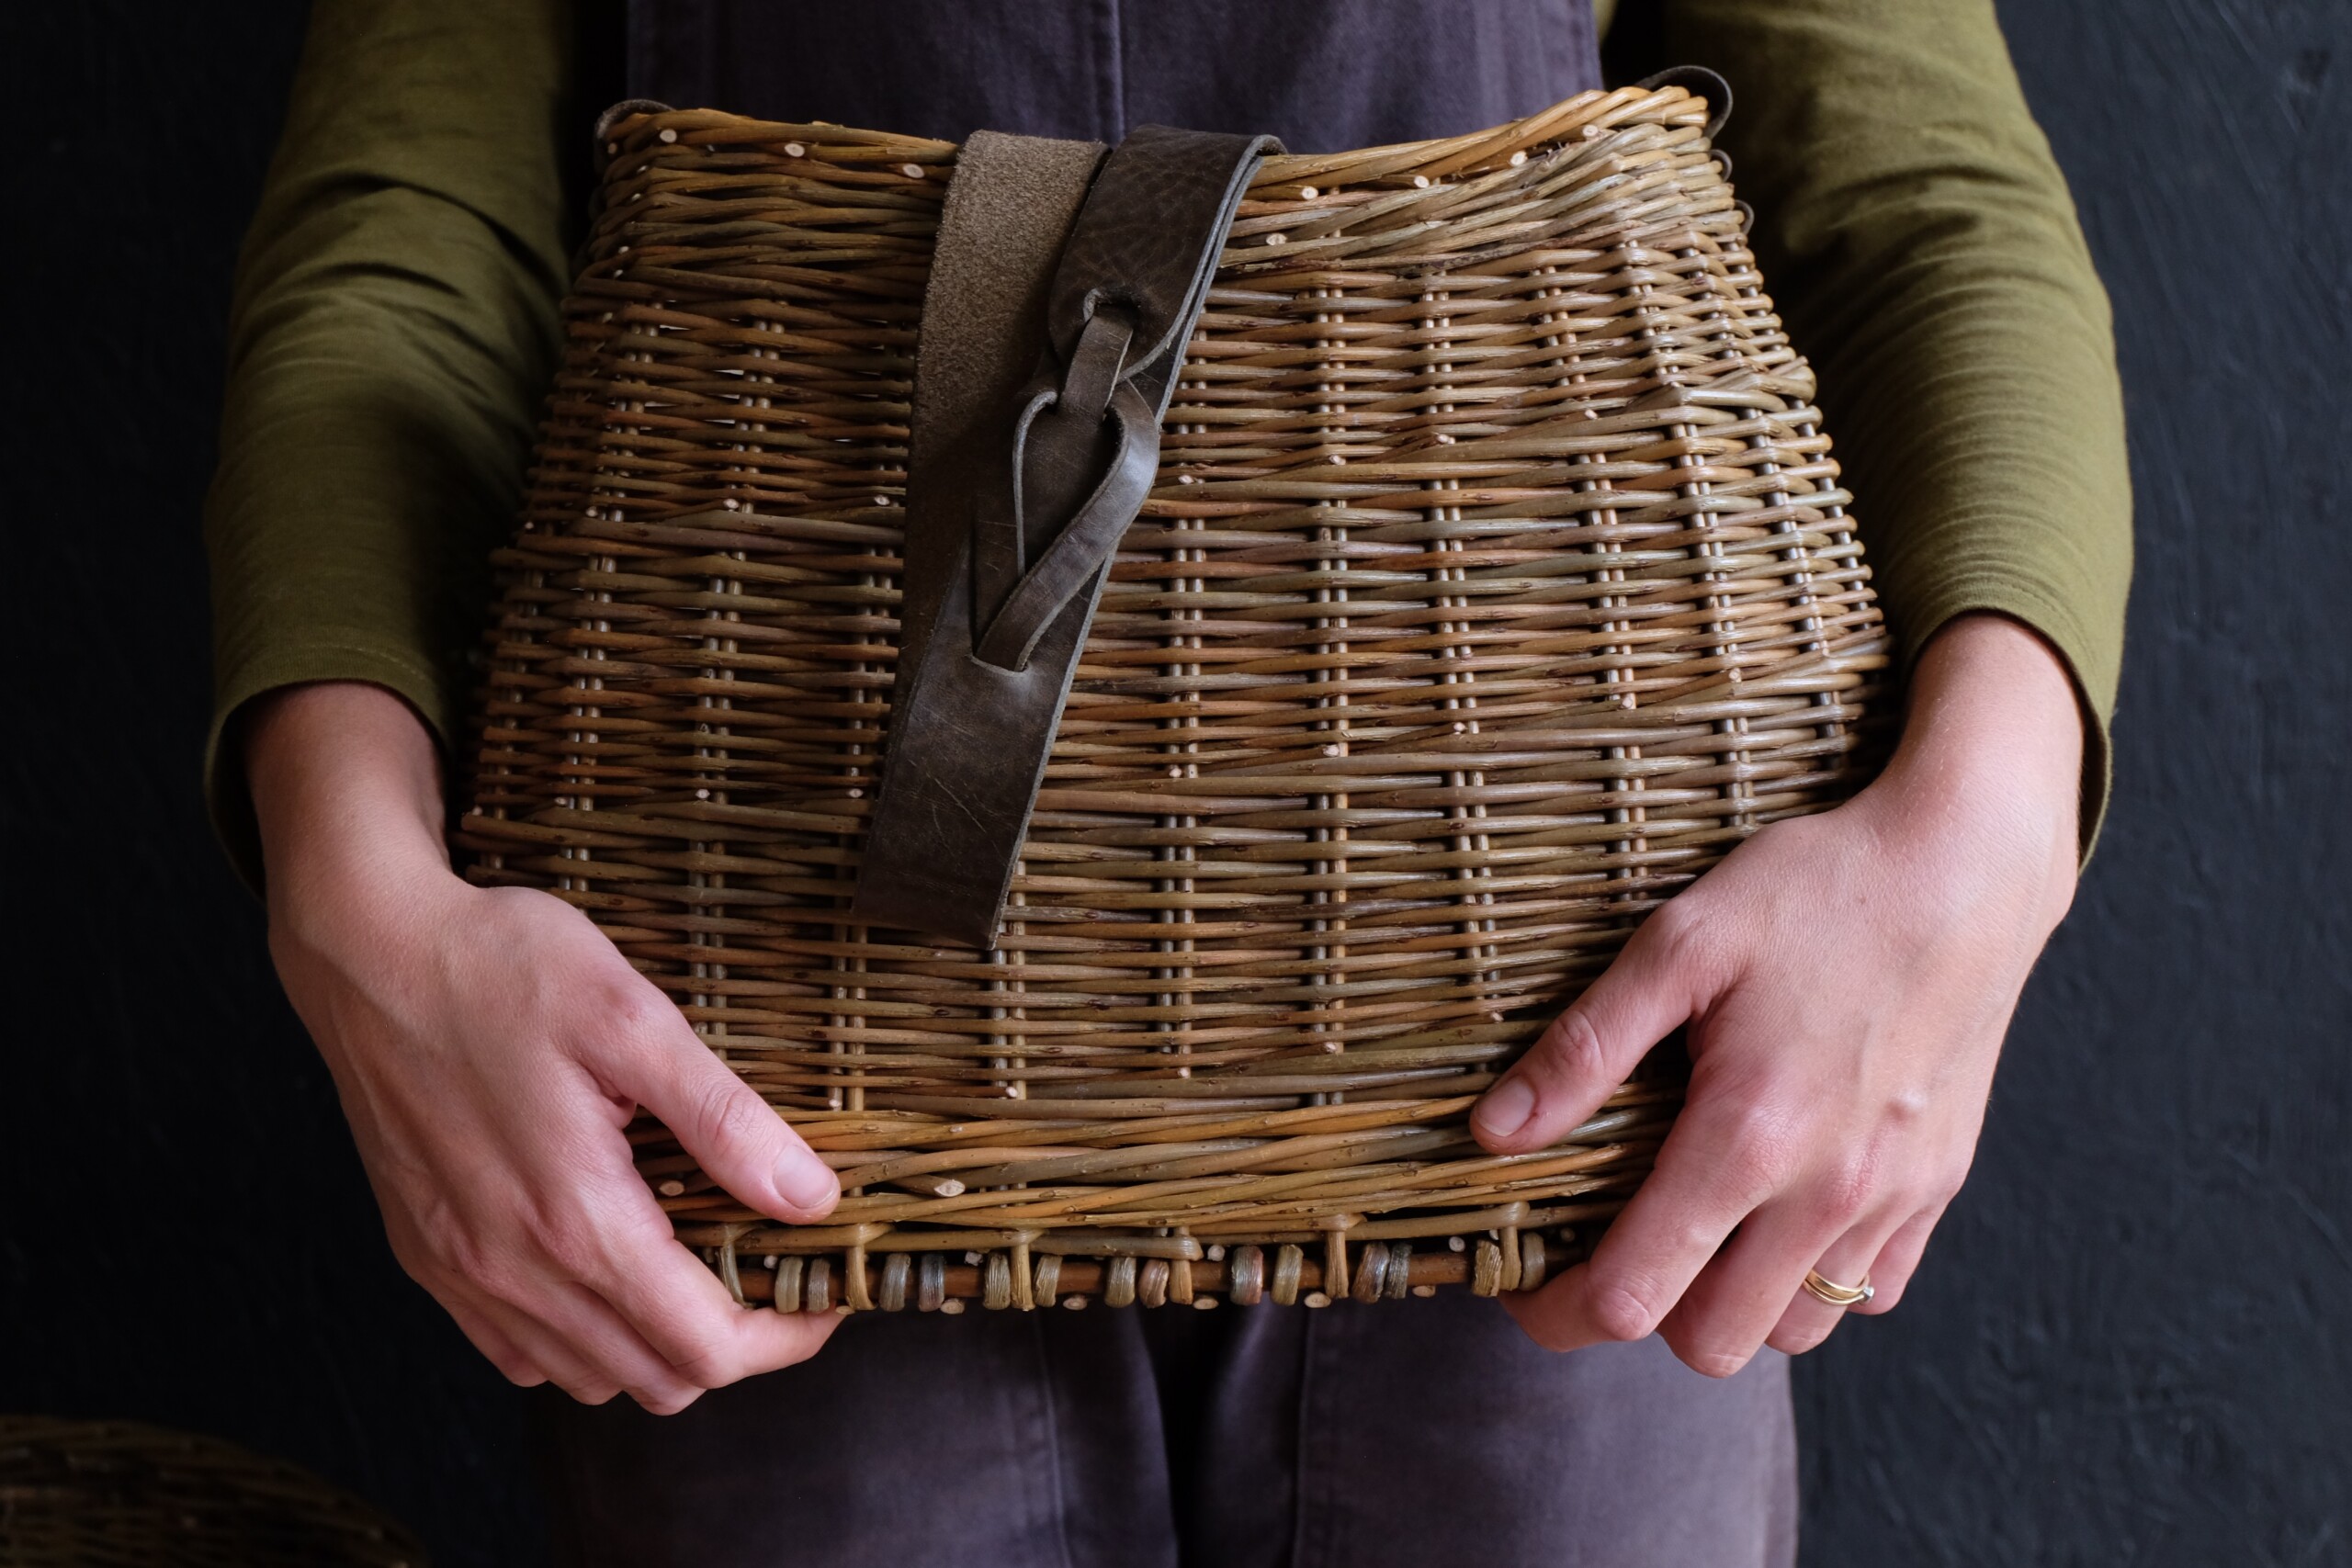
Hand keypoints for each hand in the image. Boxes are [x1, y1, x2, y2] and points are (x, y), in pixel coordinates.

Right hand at [247, 682, 840, 1411]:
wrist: (366, 951)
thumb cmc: (500, 967)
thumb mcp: (635, 1021)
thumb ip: (727, 1121)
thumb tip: (811, 1197)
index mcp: (576, 1219)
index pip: (705, 1347)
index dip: (785, 1338)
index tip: (825, 1296)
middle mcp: (512, 1270)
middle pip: (657, 1382)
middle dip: (734, 1345)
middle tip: (772, 1272)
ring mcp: (462, 1272)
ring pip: (587, 1380)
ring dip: (658, 1346)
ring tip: (698, 1265)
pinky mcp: (427, 1257)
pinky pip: (518, 1351)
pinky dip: (580, 1339)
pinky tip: (607, 1265)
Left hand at [1472, 614, 2082, 1373]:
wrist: (1967, 863)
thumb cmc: (1819, 889)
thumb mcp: (1679, 943)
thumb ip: (1584, 1047)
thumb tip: (1495, 1132)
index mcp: (1749, 1135)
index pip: (1635, 1299)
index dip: (1562, 1307)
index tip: (1528, 1278)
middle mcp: (1829, 1189)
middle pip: (1713, 1344)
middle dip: (1640, 1317)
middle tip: (1599, 1257)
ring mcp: (1894, 1195)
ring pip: (1798, 1330)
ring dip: (1733, 1305)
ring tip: (1692, 1232)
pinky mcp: (1939, 1184)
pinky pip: (1873, 1290)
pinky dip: (1815, 1279)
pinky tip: (1777, 1212)